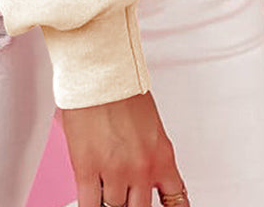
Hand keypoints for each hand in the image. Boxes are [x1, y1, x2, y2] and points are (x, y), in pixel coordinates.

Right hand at [59, 90, 188, 206]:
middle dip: (133, 204)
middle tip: (126, 195)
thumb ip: (146, 152)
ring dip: (109, 200)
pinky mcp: (87, 169)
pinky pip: (89, 206)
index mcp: (162, 155)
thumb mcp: (149, 124)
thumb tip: (136, 171)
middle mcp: (142, 168)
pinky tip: (92, 203)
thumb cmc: (121, 86)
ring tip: (104, 188)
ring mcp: (115, 171)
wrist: (101, 70)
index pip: (176, 199)